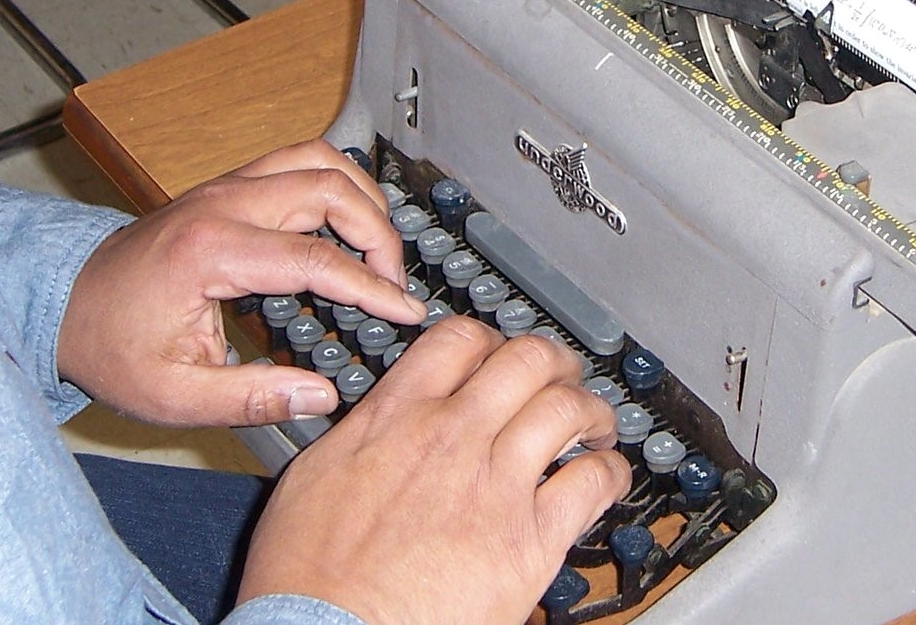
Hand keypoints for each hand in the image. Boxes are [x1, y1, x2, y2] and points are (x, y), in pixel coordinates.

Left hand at [57, 140, 423, 427]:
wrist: (63, 304)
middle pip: (328, 187)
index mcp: (210, 250)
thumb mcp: (173, 395)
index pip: (315, 257)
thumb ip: (250, 398)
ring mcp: (224, 187)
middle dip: (378, 233)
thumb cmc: (111, 348)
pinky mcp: (227, 187)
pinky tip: (346, 226)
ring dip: (360, 196)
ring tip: (379, 249)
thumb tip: (320, 396)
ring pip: (316, 159)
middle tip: (393, 284)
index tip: (407, 313)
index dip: (372, 287)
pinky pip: (295, 162)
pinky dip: (334, 184)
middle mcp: (221, 204)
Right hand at [238, 317, 632, 624]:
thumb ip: (362, 435)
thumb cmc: (307, 575)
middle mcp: (451, 437)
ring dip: (591, 410)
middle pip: (525, 360)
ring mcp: (495, 484)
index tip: (500, 356)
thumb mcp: (316, 475)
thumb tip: (378, 423)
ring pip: (567, 409)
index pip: (458, 340)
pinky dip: (609, 474)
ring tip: (595, 424)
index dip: (491, 340)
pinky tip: (606, 478)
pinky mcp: (528, 540)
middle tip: (561, 378)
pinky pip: (590, 483)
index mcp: (394, 417)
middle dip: (553, 362)